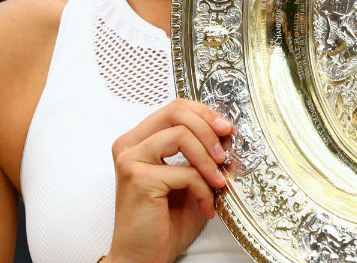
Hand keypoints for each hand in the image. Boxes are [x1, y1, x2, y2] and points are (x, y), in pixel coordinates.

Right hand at [106, 99, 234, 262]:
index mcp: (139, 141)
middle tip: (225, 148)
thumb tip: (227, 137)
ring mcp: (131, 160)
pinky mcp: (139, 178)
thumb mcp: (188, 182)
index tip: (226, 129)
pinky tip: (205, 206)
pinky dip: (202, 189)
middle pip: (176, 111)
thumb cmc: (162, 224)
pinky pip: (185, 171)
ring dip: (208, 159)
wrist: (143, 258)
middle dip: (209, 128)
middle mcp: (130, 145)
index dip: (205, 114)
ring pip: (181, 135)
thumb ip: (201, 157)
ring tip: (217, 181)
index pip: (174, 109)